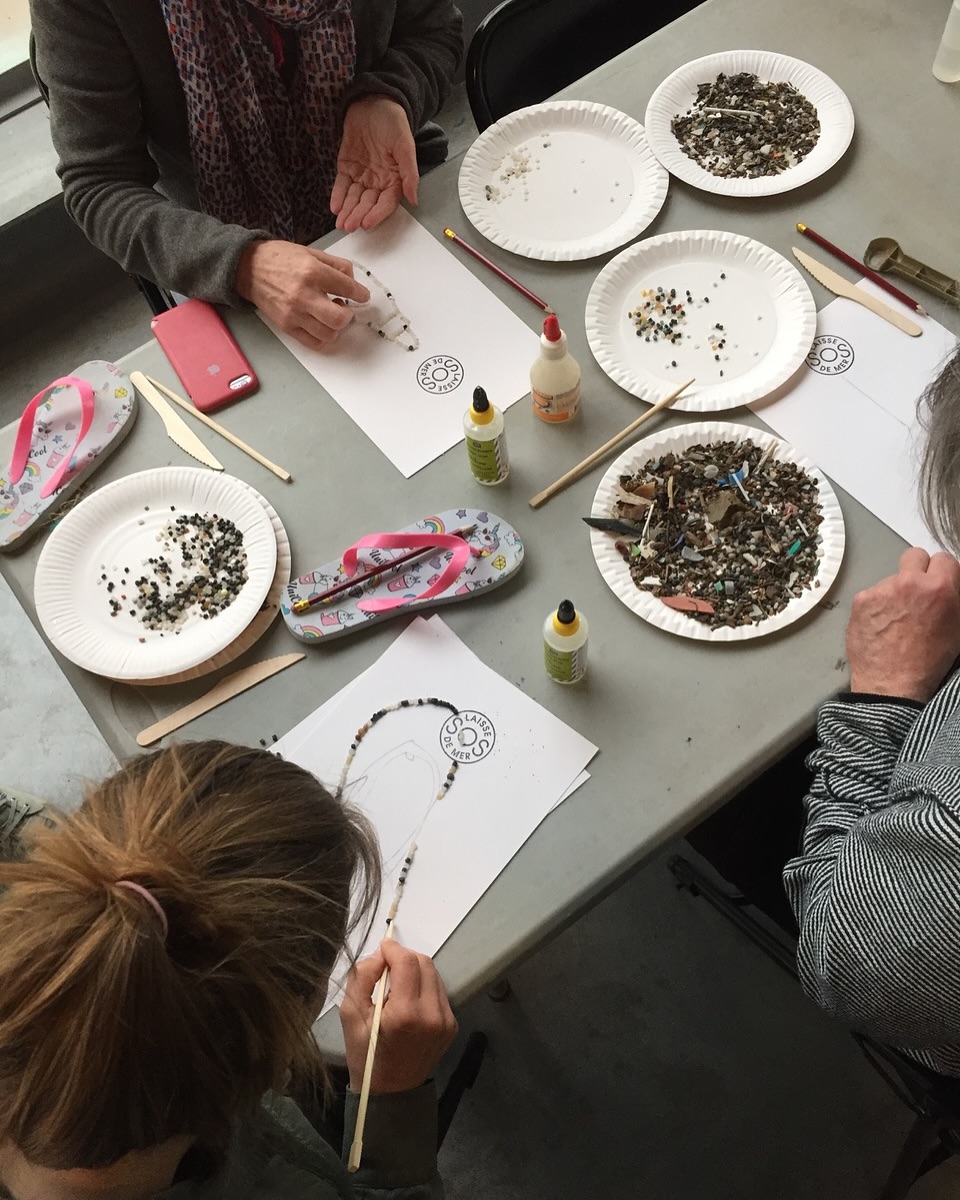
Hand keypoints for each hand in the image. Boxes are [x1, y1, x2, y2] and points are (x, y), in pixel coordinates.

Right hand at [235, 240, 369, 350]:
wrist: (248, 268)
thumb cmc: (281, 258)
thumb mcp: (311, 252)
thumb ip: (336, 265)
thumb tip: (353, 281)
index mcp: (312, 271)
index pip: (347, 288)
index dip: (360, 294)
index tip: (362, 296)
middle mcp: (304, 294)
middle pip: (339, 318)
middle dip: (348, 315)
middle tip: (345, 308)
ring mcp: (294, 313)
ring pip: (329, 334)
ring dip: (335, 327)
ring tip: (330, 315)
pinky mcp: (286, 326)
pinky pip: (314, 343)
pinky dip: (323, 337)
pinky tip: (320, 325)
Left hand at [331, 96, 417, 232]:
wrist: (374, 101)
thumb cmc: (393, 122)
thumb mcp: (405, 145)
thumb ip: (409, 173)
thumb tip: (414, 199)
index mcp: (394, 178)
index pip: (386, 202)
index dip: (377, 214)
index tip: (367, 223)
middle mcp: (378, 180)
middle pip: (368, 203)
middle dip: (358, 215)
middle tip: (348, 226)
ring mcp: (362, 175)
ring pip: (354, 198)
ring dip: (347, 210)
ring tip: (340, 223)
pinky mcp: (347, 167)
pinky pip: (342, 185)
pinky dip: (338, 196)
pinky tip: (334, 207)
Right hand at [340, 940, 457, 1093]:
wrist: (391, 1093)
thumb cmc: (366, 1056)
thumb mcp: (351, 1015)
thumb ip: (362, 977)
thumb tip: (380, 954)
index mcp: (406, 1014)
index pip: (407, 962)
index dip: (393, 949)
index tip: (381, 950)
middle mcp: (432, 1015)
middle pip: (424, 963)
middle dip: (404, 958)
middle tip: (386, 967)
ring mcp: (446, 1021)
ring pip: (434, 974)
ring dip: (415, 971)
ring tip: (396, 986)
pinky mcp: (452, 1025)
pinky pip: (439, 991)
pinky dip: (423, 986)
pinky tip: (409, 1000)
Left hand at [846, 547, 959, 701]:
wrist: (892, 684)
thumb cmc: (929, 662)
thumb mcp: (957, 628)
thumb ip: (953, 598)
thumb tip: (949, 585)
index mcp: (940, 588)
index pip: (944, 559)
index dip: (942, 573)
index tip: (938, 583)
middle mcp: (909, 582)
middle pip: (914, 556)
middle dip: (918, 570)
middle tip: (917, 592)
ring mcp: (882, 589)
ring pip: (892, 577)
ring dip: (896, 591)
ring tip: (897, 618)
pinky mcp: (861, 599)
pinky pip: (873, 593)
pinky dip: (877, 605)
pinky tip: (880, 624)